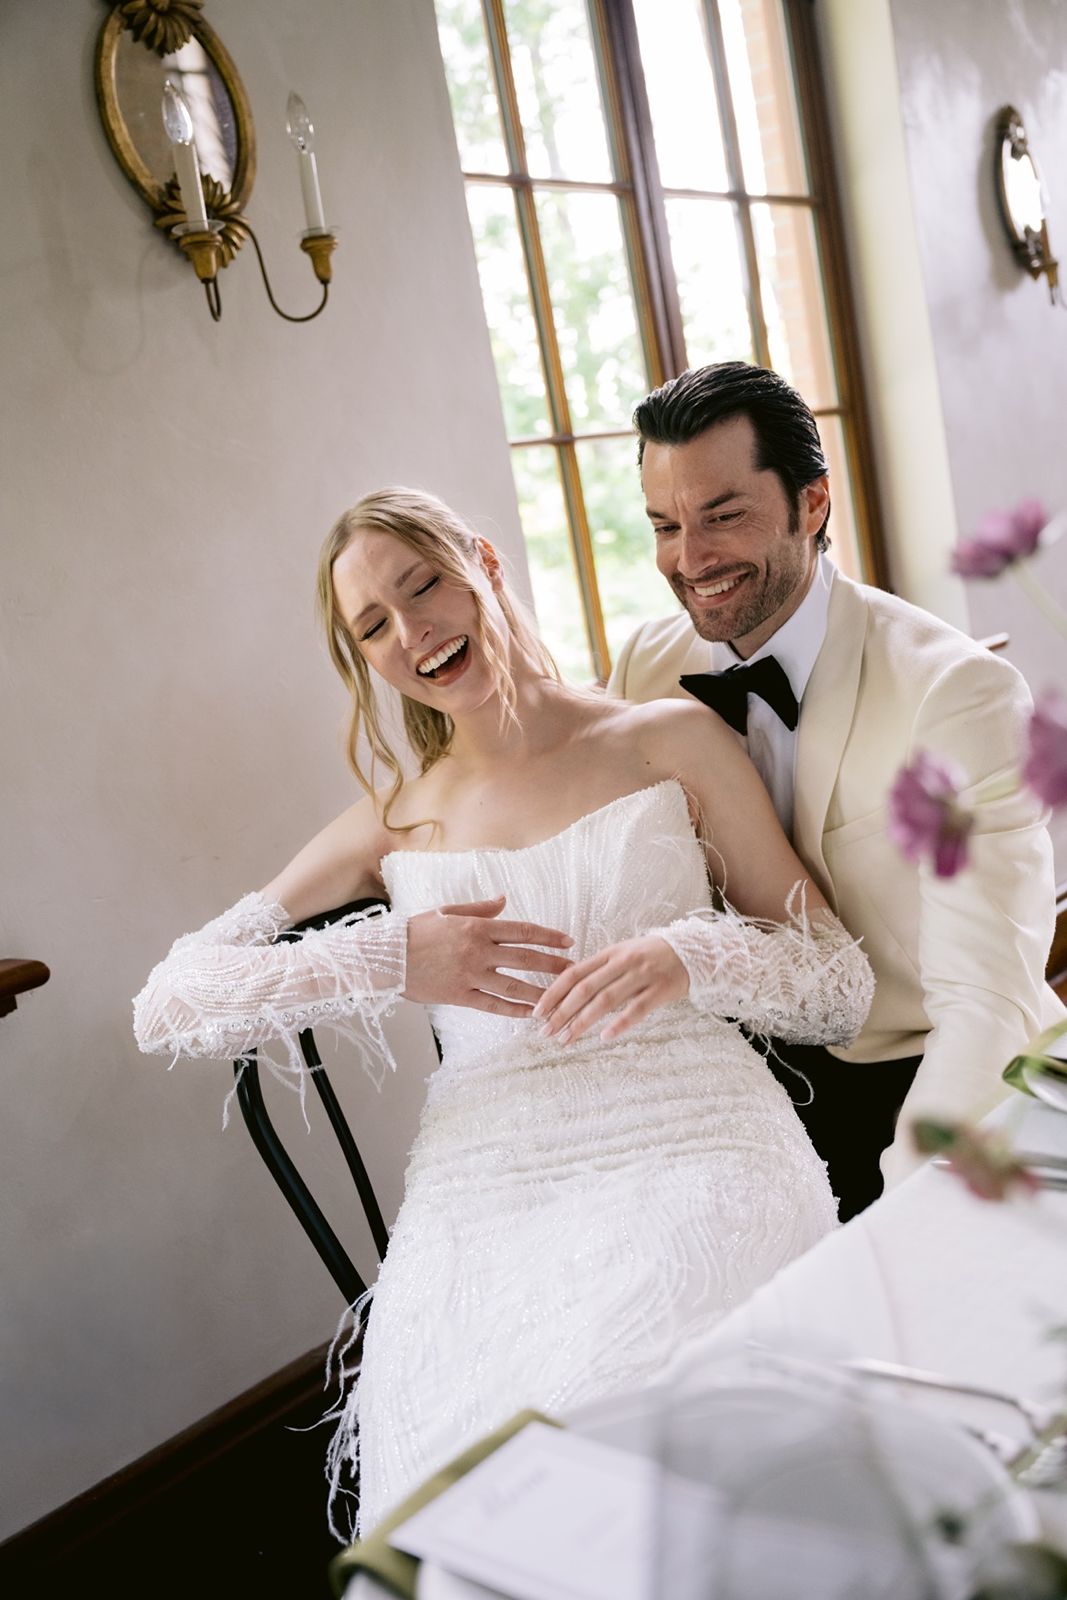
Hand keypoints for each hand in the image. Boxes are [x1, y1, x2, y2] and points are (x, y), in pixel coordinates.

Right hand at [403, 895, 573, 1014]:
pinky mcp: (458, 996)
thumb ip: (479, 909)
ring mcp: (469, 975)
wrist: (384, 956)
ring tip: (561, 999)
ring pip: (513, 986)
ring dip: (540, 993)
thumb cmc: (415, 930)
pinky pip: (491, 1005)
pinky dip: (513, 1010)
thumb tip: (504, 900)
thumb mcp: (447, 912)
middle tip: (576, 970)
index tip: (568, 941)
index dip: (549, 937)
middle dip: (554, 965)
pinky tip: (530, 1014)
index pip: (523, 931)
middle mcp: (477, 951)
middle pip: (525, 959)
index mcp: (477, 928)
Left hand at [532, 934, 688, 1043]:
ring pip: (606, 1000)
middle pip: (585, 989)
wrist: (693, 950)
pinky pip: (637, 1009)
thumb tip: (568, 990)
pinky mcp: (660, 990)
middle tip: (545, 1032)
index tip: (537, 1011)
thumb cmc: (651, 955)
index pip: (574, 973)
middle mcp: (622, 963)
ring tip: (566, 1039)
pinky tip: (604, 1037)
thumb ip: (599, 969)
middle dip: (562, 1012)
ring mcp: (641, 976)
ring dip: (583, 1022)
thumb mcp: (623, 954)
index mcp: (609, 953)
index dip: (553, 992)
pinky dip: (619, 1023)